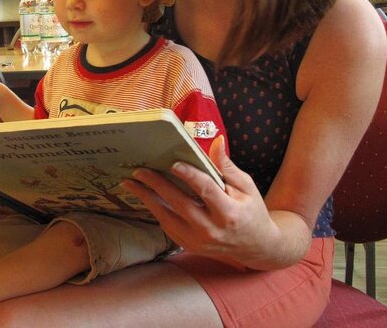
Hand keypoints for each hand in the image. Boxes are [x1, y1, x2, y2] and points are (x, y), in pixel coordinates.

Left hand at [122, 136, 277, 265]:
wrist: (255, 246)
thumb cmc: (251, 211)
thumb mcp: (247, 187)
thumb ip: (227, 166)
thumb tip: (217, 141)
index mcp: (229, 213)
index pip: (206, 191)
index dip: (189, 176)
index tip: (173, 164)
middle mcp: (211, 229)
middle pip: (180, 204)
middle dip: (157, 185)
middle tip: (140, 170)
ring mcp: (198, 241)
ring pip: (167, 217)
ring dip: (147, 198)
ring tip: (131, 182)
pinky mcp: (189, 245)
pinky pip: (167, 225)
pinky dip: (155, 209)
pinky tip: (145, 194)